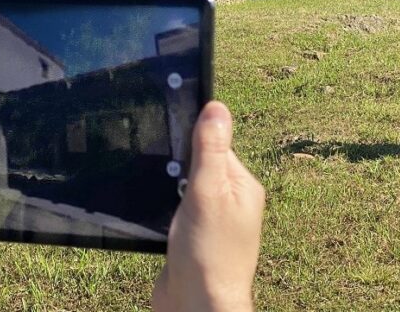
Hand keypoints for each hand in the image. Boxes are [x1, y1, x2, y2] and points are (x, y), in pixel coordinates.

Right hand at [153, 102, 264, 311]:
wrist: (197, 306)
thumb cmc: (208, 253)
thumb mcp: (208, 192)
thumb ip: (211, 150)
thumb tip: (217, 107)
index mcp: (243, 186)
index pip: (218, 145)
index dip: (193, 141)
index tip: (170, 139)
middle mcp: (232, 202)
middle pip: (200, 165)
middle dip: (178, 166)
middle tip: (164, 174)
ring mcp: (213, 222)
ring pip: (185, 189)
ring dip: (169, 189)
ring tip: (161, 198)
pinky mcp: (193, 238)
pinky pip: (177, 211)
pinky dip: (165, 209)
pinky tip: (156, 214)